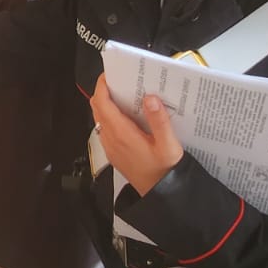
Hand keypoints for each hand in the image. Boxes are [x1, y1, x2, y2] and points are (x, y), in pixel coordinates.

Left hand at [90, 73, 182, 196]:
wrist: (161, 194)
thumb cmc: (165, 171)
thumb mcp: (168, 145)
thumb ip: (159, 121)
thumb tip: (150, 98)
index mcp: (122, 134)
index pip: (102, 103)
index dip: (102, 85)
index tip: (111, 74)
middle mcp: (111, 139)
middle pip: (98, 107)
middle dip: (105, 91)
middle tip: (122, 81)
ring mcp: (110, 146)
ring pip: (100, 118)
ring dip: (108, 104)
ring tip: (127, 95)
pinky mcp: (114, 152)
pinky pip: (106, 128)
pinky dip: (112, 116)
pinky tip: (130, 116)